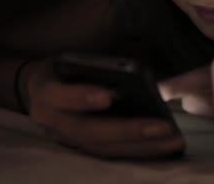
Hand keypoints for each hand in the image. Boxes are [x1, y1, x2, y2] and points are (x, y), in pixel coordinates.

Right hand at [21, 58, 184, 157]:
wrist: (39, 89)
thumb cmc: (63, 69)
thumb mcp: (69, 60)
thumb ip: (91, 67)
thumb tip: (131, 72)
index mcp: (46, 93)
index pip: (61, 96)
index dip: (83, 97)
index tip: (111, 95)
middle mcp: (53, 122)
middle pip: (90, 132)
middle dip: (129, 131)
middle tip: (163, 126)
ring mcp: (67, 140)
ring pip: (104, 149)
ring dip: (142, 147)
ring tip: (173, 140)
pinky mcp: (83, 149)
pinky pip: (112, 154)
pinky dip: (139, 151)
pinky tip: (164, 145)